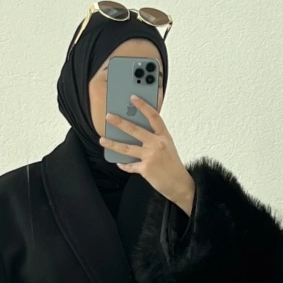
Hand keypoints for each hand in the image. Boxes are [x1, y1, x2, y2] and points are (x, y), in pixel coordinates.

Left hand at [99, 96, 195, 213]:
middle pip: (135, 130)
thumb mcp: (168, 147)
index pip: (154, 117)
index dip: (143, 106)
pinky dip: (123, 164)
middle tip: (109, 116)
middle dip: (120, 122)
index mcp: (164, 136)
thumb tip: (135, 134)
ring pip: (126, 148)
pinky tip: (118, 162)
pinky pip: (129, 166)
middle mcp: (157, 144)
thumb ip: (155, 139)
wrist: (180, 185)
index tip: (133, 97)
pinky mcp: (145, 169)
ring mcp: (151, 156)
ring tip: (102, 140)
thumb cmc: (173, 166)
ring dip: (112, 144)